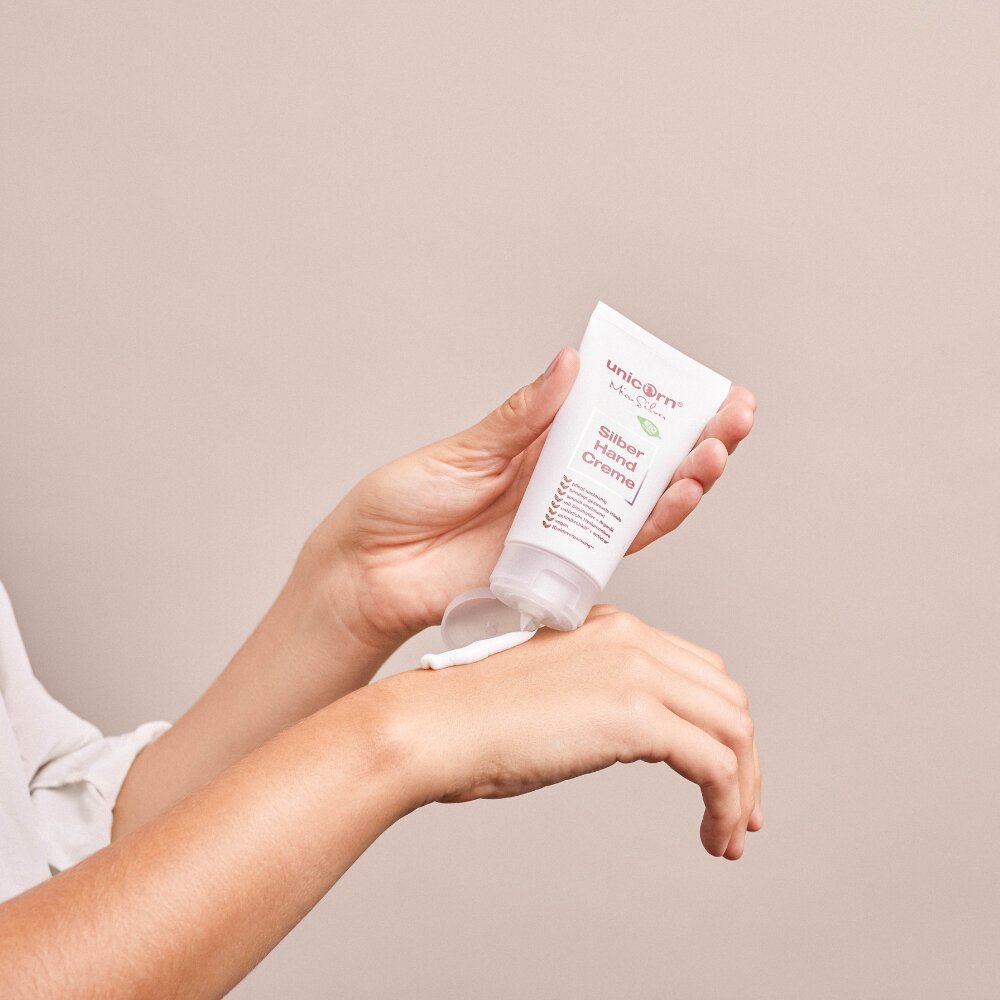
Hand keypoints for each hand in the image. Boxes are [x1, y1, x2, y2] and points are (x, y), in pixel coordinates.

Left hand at [306, 349, 755, 651]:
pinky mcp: (554, 568)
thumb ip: (522, 418)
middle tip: (736, 416)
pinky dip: (646, 524)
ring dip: (683, 481)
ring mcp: (559, 530)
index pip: (610, 421)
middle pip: (640, 464)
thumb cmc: (402, 505)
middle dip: (693, 440)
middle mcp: (557, 489)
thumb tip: (570, 364)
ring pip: (638, 506)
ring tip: (718, 452)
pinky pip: (610, 548)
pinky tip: (678, 495)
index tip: (704, 384)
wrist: (368, 572)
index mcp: (535, 448)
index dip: (658, 404)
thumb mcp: (463, 451)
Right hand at [378, 606, 762, 858]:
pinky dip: (726, 805)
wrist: (436, 724)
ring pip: (733, 729)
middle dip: (745, 758)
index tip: (722, 772)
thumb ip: (596, 699)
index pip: (696, 671)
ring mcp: (635, 672)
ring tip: (729, 833)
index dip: (720, 724)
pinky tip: (712, 836)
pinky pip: (716, 764)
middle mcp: (631, 639)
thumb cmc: (473, 722)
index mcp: (611, 628)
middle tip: (739, 810)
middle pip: (726, 696)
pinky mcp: (634, 715)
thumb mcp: (551, 693)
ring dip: (742, 788)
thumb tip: (631, 737)